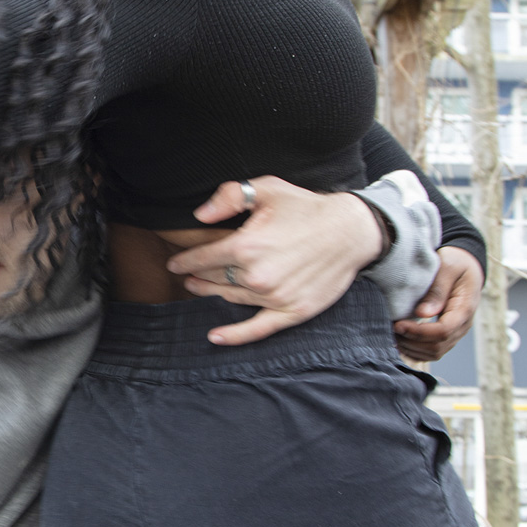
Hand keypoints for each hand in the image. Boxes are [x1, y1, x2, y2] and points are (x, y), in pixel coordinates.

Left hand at [165, 177, 383, 346]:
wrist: (351, 231)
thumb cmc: (307, 207)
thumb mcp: (267, 189)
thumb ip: (229, 197)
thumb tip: (199, 215)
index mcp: (247, 246)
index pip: (203, 257)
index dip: (185, 260)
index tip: (175, 263)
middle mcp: (257, 276)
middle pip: (214, 279)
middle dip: (197, 275)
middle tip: (187, 275)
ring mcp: (275, 297)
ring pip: (231, 298)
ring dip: (211, 294)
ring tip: (198, 288)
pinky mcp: (293, 311)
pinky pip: (257, 329)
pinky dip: (234, 336)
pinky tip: (215, 337)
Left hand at [392, 247, 483, 362]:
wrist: (467, 265)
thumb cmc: (456, 263)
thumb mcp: (447, 267)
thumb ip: (437, 290)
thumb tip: (422, 313)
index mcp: (465, 309)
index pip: (443, 331)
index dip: (418, 332)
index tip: (398, 324)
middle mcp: (463, 325)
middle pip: (437, 347)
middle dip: (411, 341)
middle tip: (390, 328)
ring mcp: (457, 333)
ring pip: (434, 353)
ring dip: (412, 348)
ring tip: (393, 334)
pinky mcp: (448, 335)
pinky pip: (432, 352)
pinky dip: (415, 350)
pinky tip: (400, 339)